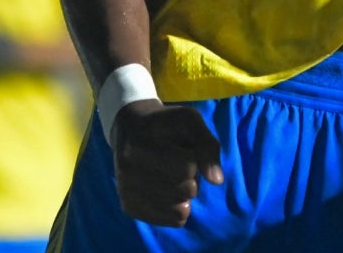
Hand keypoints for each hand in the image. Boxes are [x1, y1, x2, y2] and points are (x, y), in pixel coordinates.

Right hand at [109, 100, 225, 225]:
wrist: (129, 131)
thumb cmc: (165, 126)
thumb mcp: (189, 122)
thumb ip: (207, 146)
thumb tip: (216, 181)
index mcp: (143, 141)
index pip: (188, 168)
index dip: (194, 160)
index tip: (184, 151)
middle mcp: (128, 168)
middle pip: (185, 190)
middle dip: (191, 179)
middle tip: (179, 166)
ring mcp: (126, 190)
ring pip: (179, 210)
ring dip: (185, 195)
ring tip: (173, 178)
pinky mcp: (128, 207)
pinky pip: (171, 221)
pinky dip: (178, 209)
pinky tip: (168, 192)